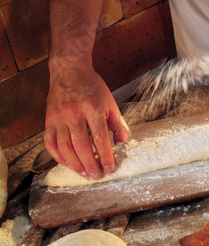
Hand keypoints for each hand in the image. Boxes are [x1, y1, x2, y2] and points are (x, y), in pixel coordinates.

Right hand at [44, 60, 128, 179]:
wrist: (69, 70)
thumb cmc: (92, 87)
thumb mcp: (110, 102)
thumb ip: (117, 124)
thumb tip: (122, 144)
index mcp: (92, 107)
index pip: (99, 138)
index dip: (104, 156)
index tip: (109, 167)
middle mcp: (73, 113)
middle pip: (81, 146)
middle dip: (90, 164)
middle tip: (96, 175)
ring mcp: (59, 117)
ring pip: (65, 147)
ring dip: (75, 164)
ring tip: (84, 173)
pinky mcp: (49, 120)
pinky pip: (50, 143)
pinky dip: (58, 156)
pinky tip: (68, 163)